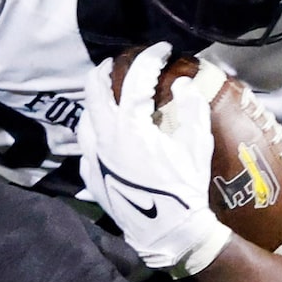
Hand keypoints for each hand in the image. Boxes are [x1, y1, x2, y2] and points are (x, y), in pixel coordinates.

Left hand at [78, 45, 233, 275]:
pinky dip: (94, 132)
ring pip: (85, 118)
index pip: (135, 80)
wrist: (167, 233)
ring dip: (95, 101)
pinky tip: (104, 135)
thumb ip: (191, 109)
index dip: (150, 58)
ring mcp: (93, 157)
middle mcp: (104, 137)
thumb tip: (182, 84)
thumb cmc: (184, 189)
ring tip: (106, 94)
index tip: (162, 48)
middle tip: (116, 62)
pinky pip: (86, 146)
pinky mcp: (91, 176)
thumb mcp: (196, 146)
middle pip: (94, 91)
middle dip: (105, 70)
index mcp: (130, 126)